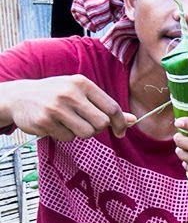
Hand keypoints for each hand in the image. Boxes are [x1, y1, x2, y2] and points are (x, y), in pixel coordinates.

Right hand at [0, 75, 134, 139]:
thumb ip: (105, 106)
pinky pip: (68, 138)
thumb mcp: (80, 93)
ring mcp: (56, 108)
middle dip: (98, 128)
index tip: (121, 131)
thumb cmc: (56, 94)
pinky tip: (55, 124)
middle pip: (101, 123)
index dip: (120, 123)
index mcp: (82, 84)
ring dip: (81, 133)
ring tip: (69, 123)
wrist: (19, 96)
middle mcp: (70, 94)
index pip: (112, 107)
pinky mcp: (45, 121)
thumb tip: (132, 120)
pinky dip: (65, 135)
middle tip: (86, 123)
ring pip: (86, 133)